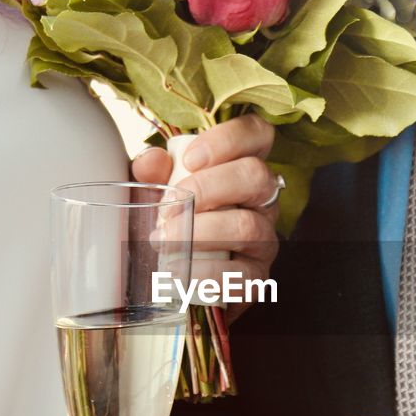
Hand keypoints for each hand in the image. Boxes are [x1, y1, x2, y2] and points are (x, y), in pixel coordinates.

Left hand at [132, 116, 279, 321]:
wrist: (175, 282)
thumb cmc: (171, 226)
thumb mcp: (158, 193)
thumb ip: (153, 173)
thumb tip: (150, 161)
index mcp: (241, 168)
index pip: (258, 134)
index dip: (229, 139)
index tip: (190, 159)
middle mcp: (262, 201)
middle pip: (255, 176)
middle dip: (208, 188)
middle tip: (168, 208)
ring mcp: (264, 239)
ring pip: (248, 225)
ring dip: (202, 231)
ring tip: (164, 241)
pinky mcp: (256, 278)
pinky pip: (241, 274)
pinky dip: (205, 272)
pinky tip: (178, 273)